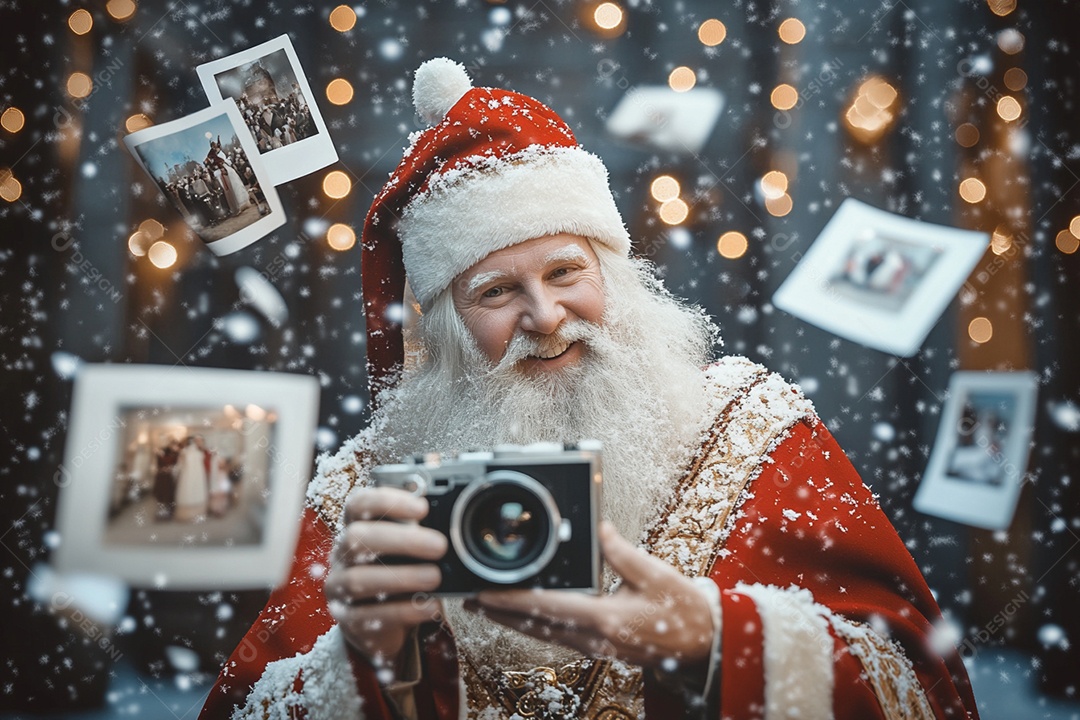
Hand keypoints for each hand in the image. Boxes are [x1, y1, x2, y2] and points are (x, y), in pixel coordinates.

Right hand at [324, 487, 446, 673]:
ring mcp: (339, 589)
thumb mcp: (408, 550)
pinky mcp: (349, 621)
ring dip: (401, 577)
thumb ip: (421, 533)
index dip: (387, 501)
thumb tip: (452, 523)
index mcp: (356, 527)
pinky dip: (403, 611)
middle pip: (356, 538)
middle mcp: (342, 555)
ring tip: (435, 577)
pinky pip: (368, 616)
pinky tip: (430, 606)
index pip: (359, 504)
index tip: (423, 507)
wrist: (380, 623)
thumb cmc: (398, 572)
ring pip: (358, 579)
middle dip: (401, 540)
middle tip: (440, 545)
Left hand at [466, 521, 714, 669]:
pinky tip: (524, 617)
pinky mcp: (599, 648)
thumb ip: (623, 553)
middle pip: (535, 627)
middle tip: (471, 599)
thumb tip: (600, 529)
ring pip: (543, 636)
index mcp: (605, 619)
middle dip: (501, 613)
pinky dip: (534, 627)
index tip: (486, 592)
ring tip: (487, 607)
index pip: (547, 608)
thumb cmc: (683, 612)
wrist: (704, 646)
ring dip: (512, 621)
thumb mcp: (657, 575)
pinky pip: (558, 638)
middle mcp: (594, 638)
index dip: (512, 601)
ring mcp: (596, 648)